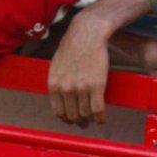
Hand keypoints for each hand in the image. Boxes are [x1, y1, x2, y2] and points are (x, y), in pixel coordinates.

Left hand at [48, 9, 113, 125]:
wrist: (87, 34)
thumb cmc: (73, 46)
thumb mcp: (56, 65)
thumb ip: (57, 82)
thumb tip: (61, 97)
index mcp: (54, 85)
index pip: (58, 112)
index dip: (67, 119)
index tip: (73, 120)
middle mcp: (65, 89)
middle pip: (72, 116)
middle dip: (79, 121)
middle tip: (85, 122)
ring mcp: (81, 89)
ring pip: (85, 114)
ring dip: (91, 120)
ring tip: (94, 118)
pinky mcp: (96, 86)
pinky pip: (98, 110)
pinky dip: (101, 118)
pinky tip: (103, 119)